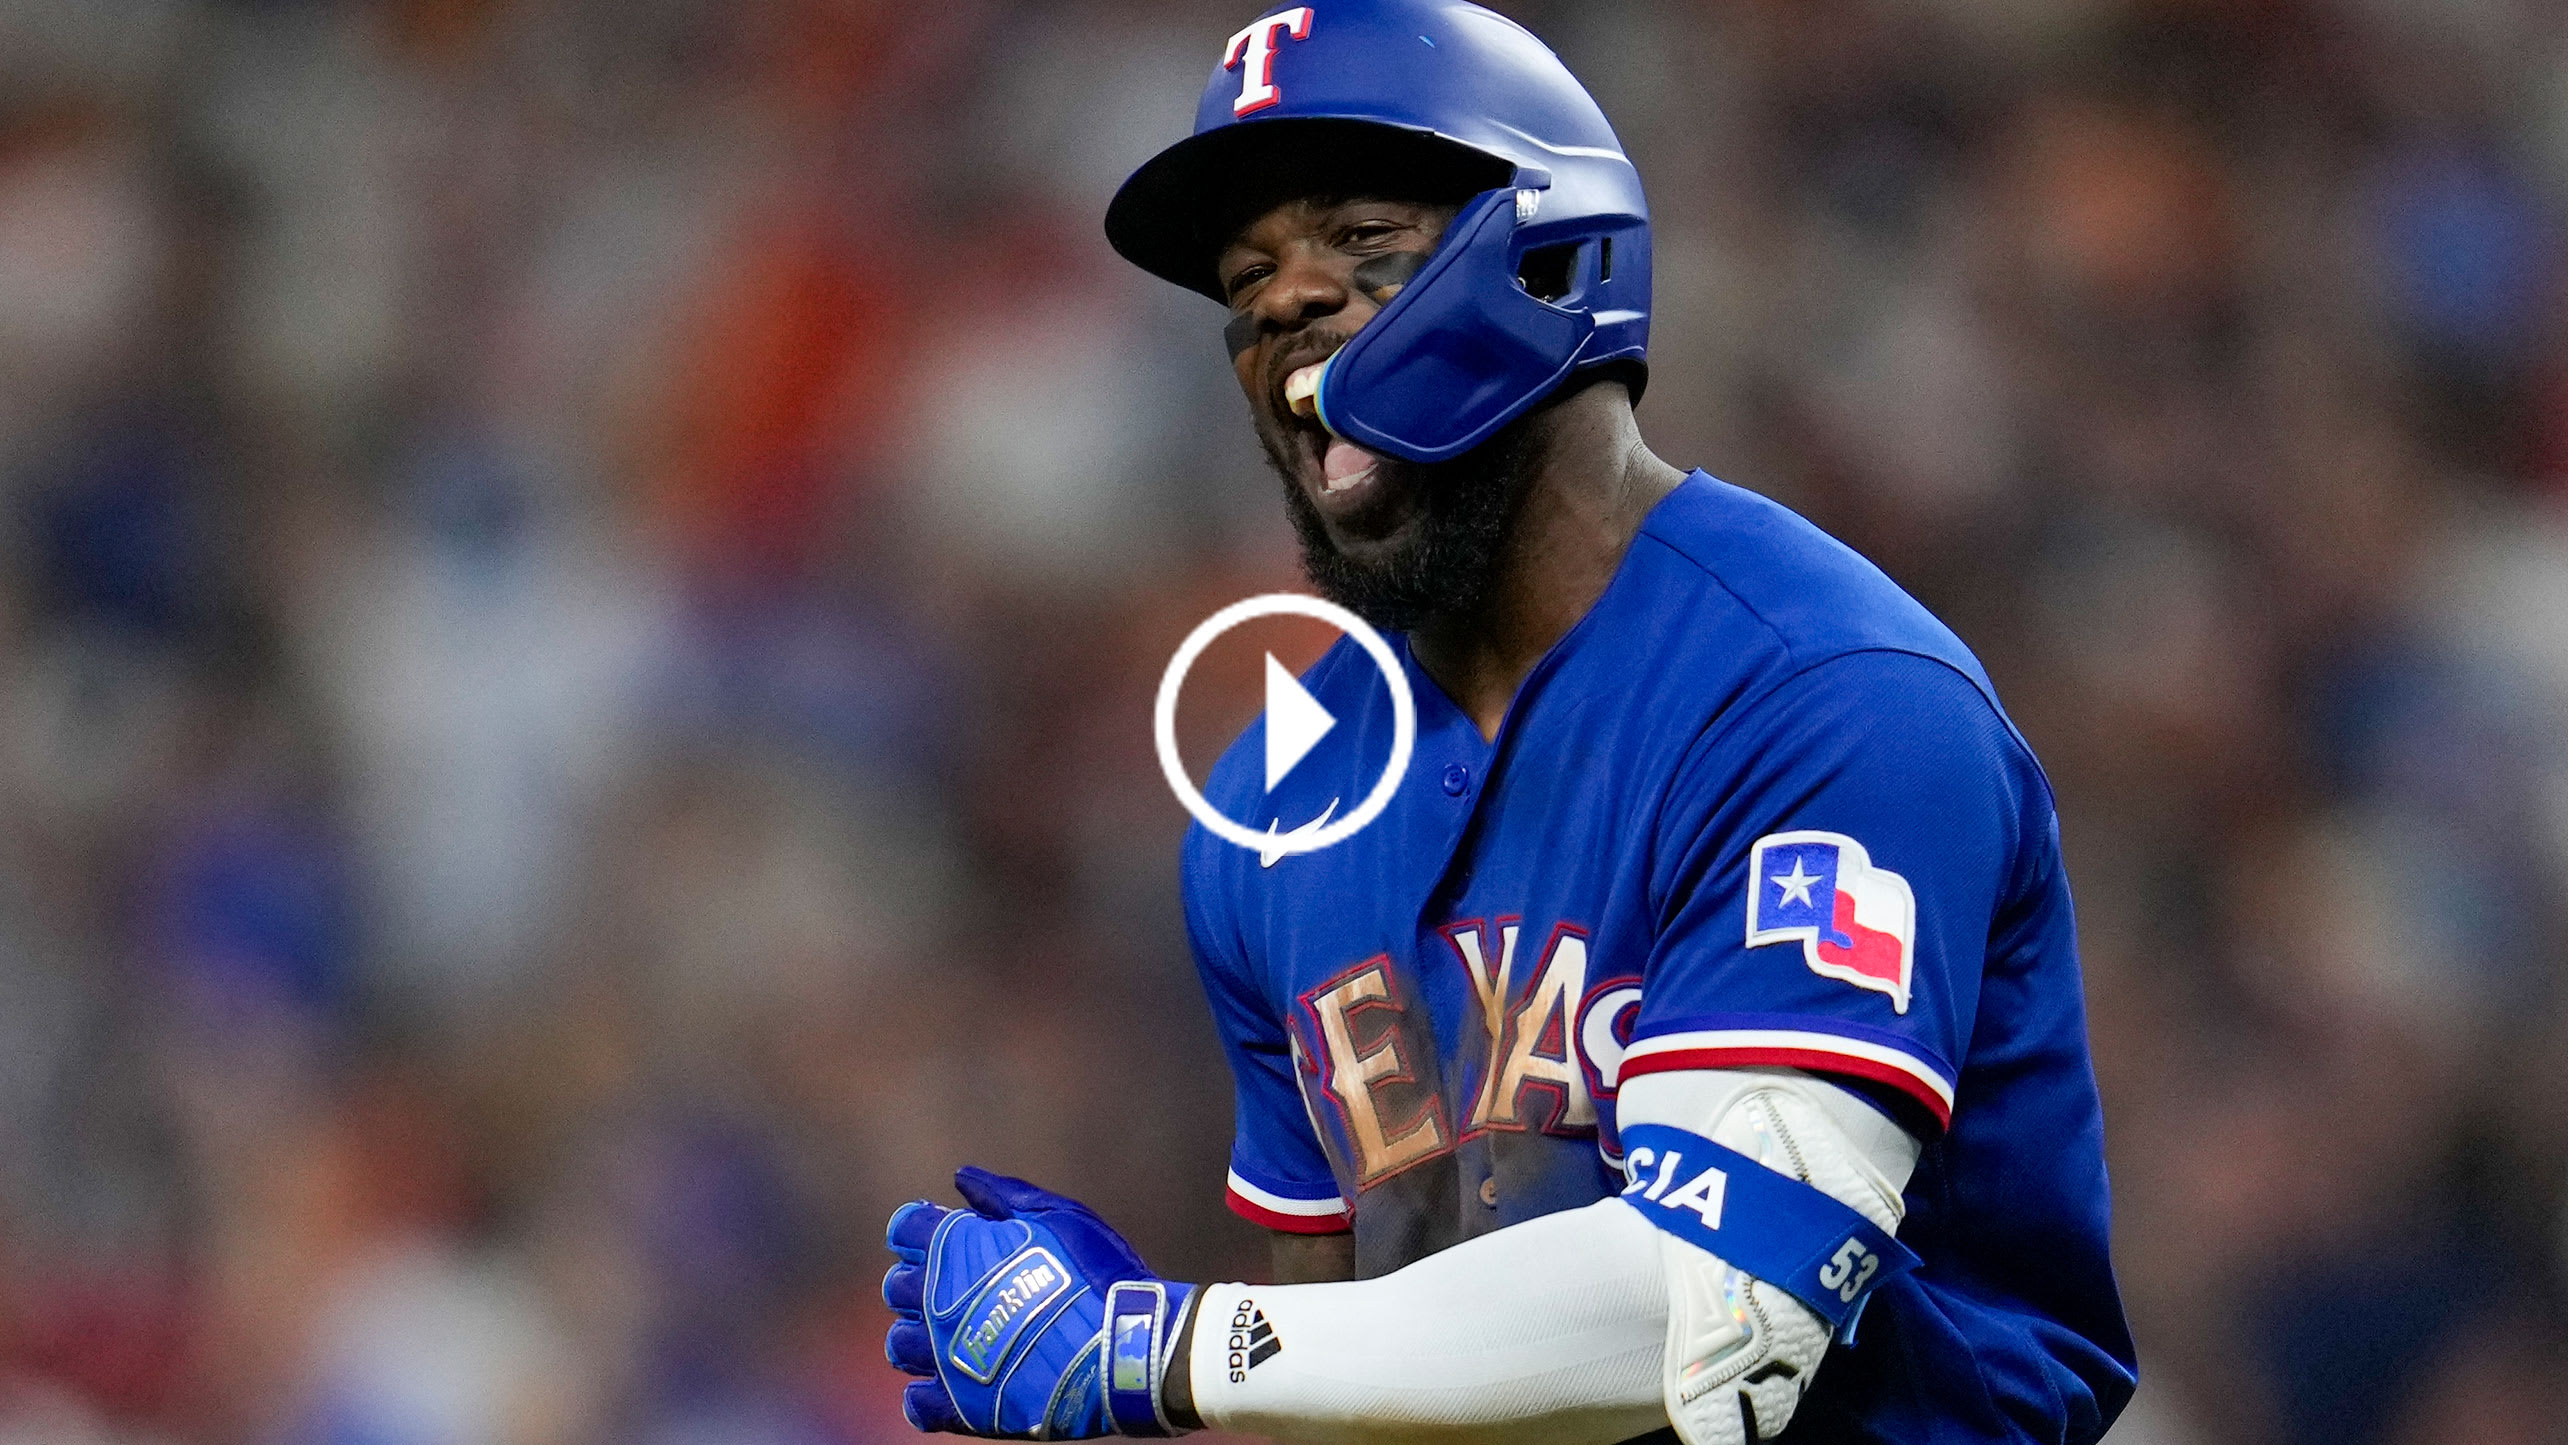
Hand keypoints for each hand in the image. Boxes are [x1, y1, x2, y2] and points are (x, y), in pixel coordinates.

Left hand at [885, 1167, 1196, 1437]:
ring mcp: (942, 1356)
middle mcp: (936, 1301)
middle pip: (896, 1288)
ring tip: (958, 1340)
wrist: (1124, 1348)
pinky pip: (917, 1404)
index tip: (945, 1236)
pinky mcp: (958, 1405)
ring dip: (921, 1338)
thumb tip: (963, 1177)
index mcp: (955, 1248)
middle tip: (960, 1290)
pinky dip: (930, 1395)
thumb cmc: (1095, 1273)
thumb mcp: (1058, 1215)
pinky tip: (956, 1386)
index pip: (905, 1229)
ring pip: (900, 1345)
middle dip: (920, 1283)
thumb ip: (1003, 1195)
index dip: (923, 1229)